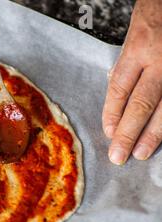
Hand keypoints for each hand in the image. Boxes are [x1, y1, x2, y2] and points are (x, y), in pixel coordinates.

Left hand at [103, 0, 161, 164]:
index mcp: (139, 48)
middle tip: (118, 155)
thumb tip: (116, 99)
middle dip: (128, 133)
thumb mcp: (133, 38)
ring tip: (141, 153)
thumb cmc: (154, 22)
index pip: (120, 88)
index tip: (107, 133)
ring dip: (153, 134)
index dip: (112, 114)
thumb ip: (126, 68)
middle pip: (141, 103)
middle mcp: (161, 60)